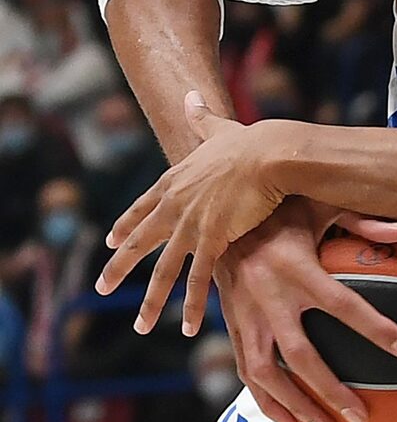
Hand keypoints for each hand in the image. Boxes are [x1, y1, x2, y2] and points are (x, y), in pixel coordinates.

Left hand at [97, 91, 291, 334]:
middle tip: (102, 287)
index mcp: (176, 180)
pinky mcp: (213, 240)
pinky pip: (199, 280)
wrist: (270, 154)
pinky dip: (194, 305)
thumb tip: (190, 93)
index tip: (111, 241)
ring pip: (163, 271)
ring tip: (140, 326)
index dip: (126, 225)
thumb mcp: (218, 128)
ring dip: (151, 302)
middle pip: (139, 243)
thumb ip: (201, 116)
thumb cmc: (250, 141)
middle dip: (119, 268)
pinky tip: (188, 328)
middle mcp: (175, 205)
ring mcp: (190, 225)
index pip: (142, 208)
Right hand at [215, 197, 396, 421]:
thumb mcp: (321, 203)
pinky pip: (246, 371)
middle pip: (301, 356)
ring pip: (267, 375)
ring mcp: (245, 315)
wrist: (212, 209)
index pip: (344, 304)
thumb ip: (365, 221)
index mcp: (296, 265)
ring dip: (297, 407)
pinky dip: (266, 402)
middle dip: (332, 391)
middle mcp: (268, 296)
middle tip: (362, 417)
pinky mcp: (232, 325)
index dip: (377, 328)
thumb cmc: (278, 204)